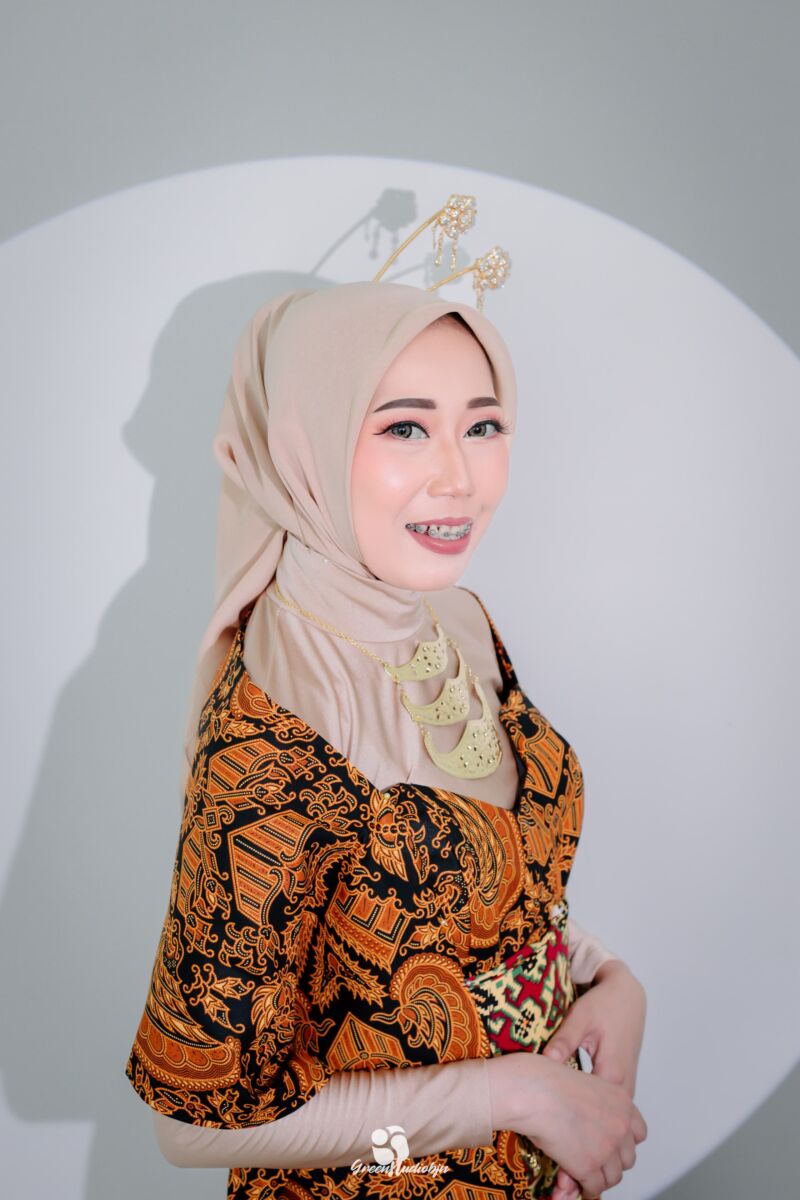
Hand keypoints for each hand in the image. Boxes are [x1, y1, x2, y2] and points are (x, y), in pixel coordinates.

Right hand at [490, 1050, 646, 1198]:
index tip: (613, 1145)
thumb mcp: (582, 1082)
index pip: (639, 1132)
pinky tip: (576, 1185)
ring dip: (600, 1178)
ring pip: (613, 1176)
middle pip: (628, 1158)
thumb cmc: (545, 1079)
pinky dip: (585, 1189)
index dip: (625, 1142)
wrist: (532, 1091)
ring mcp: (606, 1147)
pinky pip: (594, 1188)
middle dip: (613, 1162)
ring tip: (586, 1176)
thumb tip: (588, 1119)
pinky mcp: (588, 1166)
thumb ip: (594, 1102)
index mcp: (621, 1100)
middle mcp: (620, 1125)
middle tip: (597, 1162)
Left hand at [542, 959, 647, 1197]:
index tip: (561, 1177)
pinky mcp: (621, 1089)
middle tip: (562, 1186)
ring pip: (618, 1141)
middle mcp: (623, 1091)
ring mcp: (625, 1092)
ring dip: (597, 1159)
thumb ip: (564, 1042)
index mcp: (612, 1076)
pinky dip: (603, 1142)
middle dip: (589, 1168)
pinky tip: (581, 1148)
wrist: (627, 996)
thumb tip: (547, 1059)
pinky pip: (618, 1126)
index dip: (578, 1156)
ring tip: (569, 1179)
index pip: (599, 1127)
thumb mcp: (580, 1020)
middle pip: (611, 1145)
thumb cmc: (603, 1006)